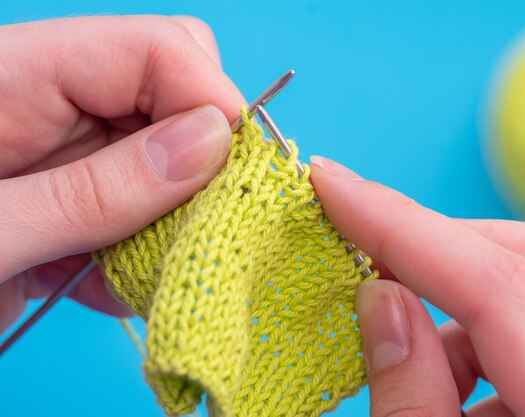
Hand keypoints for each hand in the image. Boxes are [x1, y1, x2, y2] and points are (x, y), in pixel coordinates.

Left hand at [0, 16, 243, 332]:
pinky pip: (141, 207)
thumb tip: (211, 144)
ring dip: (172, 218)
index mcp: (14, 76)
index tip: (236, 173)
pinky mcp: (68, 197)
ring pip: (169, 157)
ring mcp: (62, 152)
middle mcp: (48, 103)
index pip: (153, 49)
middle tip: (194, 224)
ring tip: (135, 273)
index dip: (210, 101)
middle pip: (173, 92)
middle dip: (202, 158)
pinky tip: (105, 285)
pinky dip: (142, 251)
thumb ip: (97, 188)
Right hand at [311, 156, 524, 415]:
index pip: (504, 290)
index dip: (405, 226)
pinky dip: (496, 334)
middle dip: (458, 249)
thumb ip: (409, 398)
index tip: (334, 187)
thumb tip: (379, 297)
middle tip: (381, 265)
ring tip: (415, 355)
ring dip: (475, 302)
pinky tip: (455, 380)